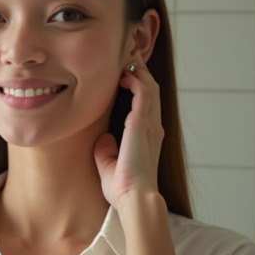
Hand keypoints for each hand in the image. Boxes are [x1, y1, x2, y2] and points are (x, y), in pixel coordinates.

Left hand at [93, 55, 165, 213]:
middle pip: (150, 90)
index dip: (137, 86)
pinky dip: (136, 81)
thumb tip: (103, 138)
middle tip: (127, 57)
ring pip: (150, 88)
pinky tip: (124, 74)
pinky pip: (144, 94)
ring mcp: (150, 125)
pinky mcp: (143, 124)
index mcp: (145, 136)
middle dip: (139, 72)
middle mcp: (151, 128)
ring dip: (139, 71)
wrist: (134, 197)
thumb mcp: (108, 163)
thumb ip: (106, 149)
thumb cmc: (122, 187)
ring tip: (127, 57)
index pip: (145, 104)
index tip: (123, 73)